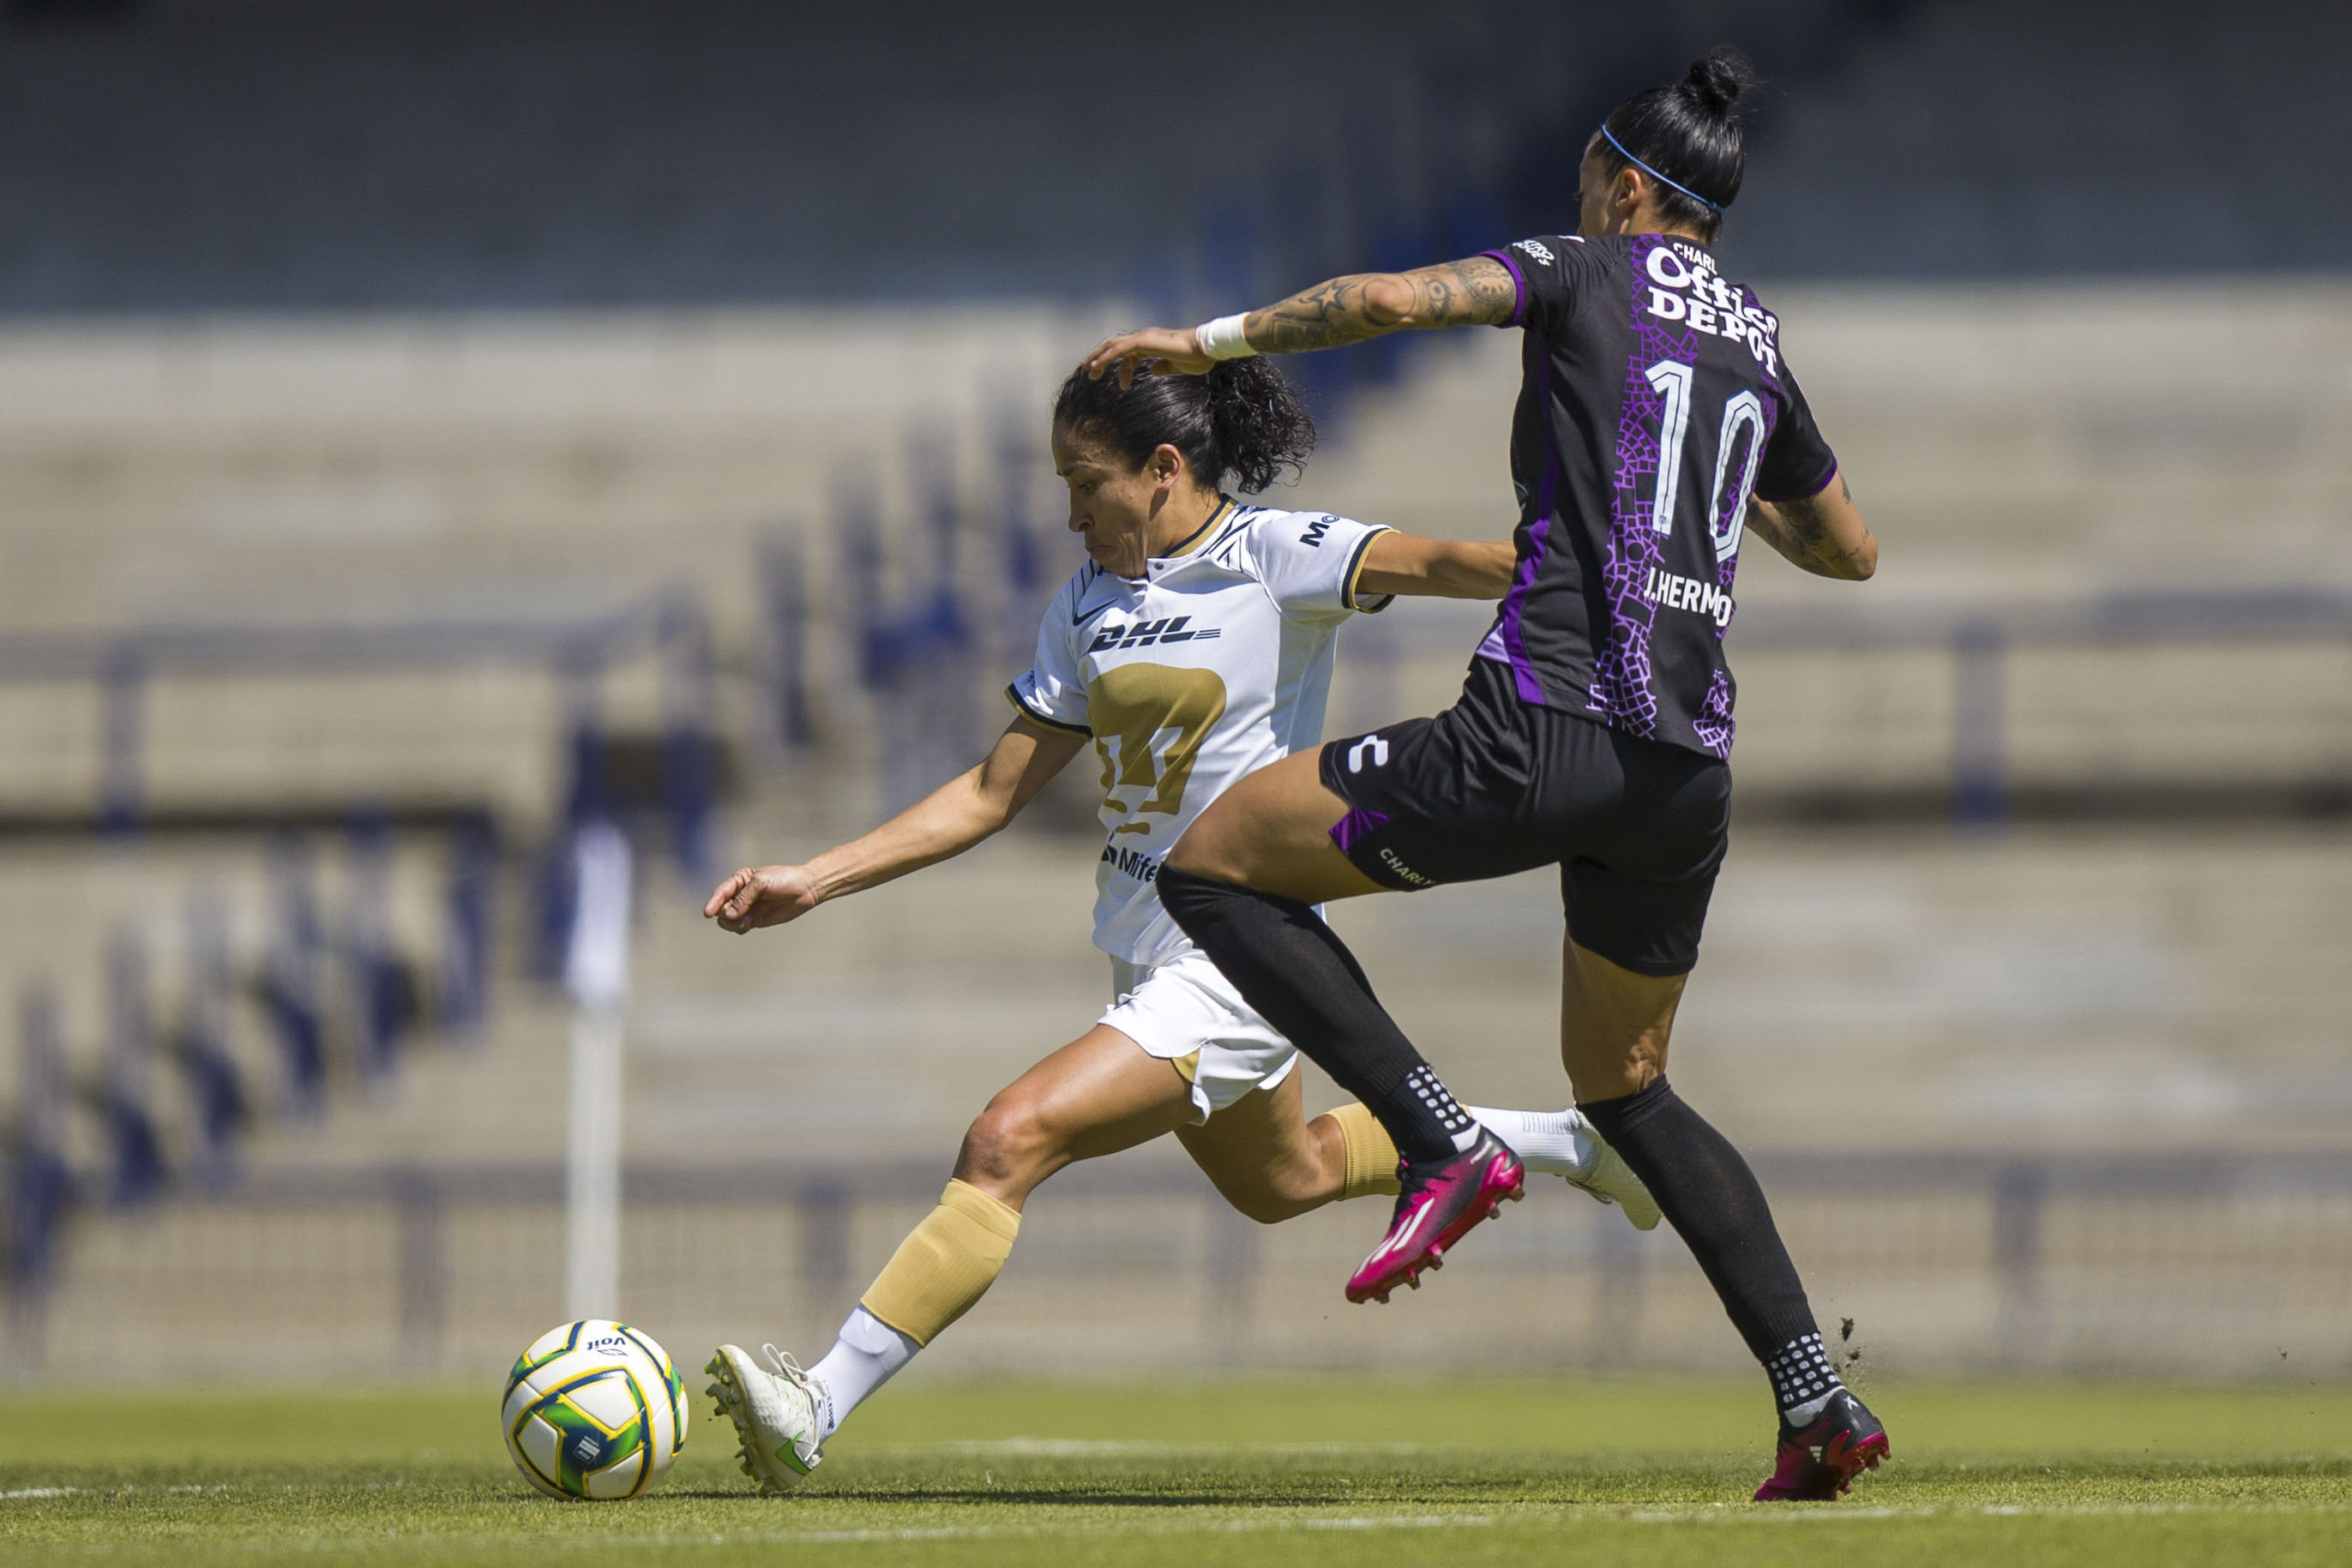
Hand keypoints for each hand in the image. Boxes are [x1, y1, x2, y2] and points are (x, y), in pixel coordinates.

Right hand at [703, 864, 820, 933]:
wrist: (805, 889)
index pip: (720, 892)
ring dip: (733, 923)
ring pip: (727, 921)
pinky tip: (750, 924)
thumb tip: (729, 914)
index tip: (708, 913)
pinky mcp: (754, 920)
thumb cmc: (784, 880)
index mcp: (739, 880)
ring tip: (746, 920)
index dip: (713, 902)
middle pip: (721, 908)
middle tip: (740, 913)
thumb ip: (744, 897)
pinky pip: (738, 928)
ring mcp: (746, 908)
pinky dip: (740, 928)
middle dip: (726, 913)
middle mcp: (740, 895)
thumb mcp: (762, 882)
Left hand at [1081, 326, 1212, 387]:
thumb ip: (1164, 367)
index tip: (1122, 385)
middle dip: (1102, 358)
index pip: (1130, 353)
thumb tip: (1153, 370)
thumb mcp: (1177, 366)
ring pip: (1114, 346)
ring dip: (1099, 358)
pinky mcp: (1144, 341)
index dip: (1123, 368)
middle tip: (1090, 371)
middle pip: (1117, 346)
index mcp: (1153, 343)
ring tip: (1088, 371)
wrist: (1207, 349)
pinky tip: (1097, 367)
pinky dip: (1106, 357)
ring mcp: (1144, 337)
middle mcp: (1146, 337)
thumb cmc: (1197, 357)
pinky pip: (1120, 349)